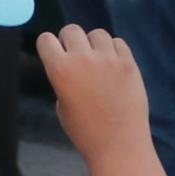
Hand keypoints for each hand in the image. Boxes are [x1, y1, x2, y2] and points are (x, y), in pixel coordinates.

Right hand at [37, 24, 149, 155]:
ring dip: (93, 44)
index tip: (54, 54)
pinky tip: (113, 67)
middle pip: (71, 30)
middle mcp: (83, 60)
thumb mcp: (62, 105)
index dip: (48, 46)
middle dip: (70, 41)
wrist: (119, 145)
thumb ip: (63, 78)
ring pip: (97, 34)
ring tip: (97, 62)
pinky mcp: (129, 65)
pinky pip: (118, 43)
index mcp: (60, 71)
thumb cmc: (86, 131)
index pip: (46, 39)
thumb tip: (70, 58)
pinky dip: (113, 51)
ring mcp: (108, 60)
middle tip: (75, 57)